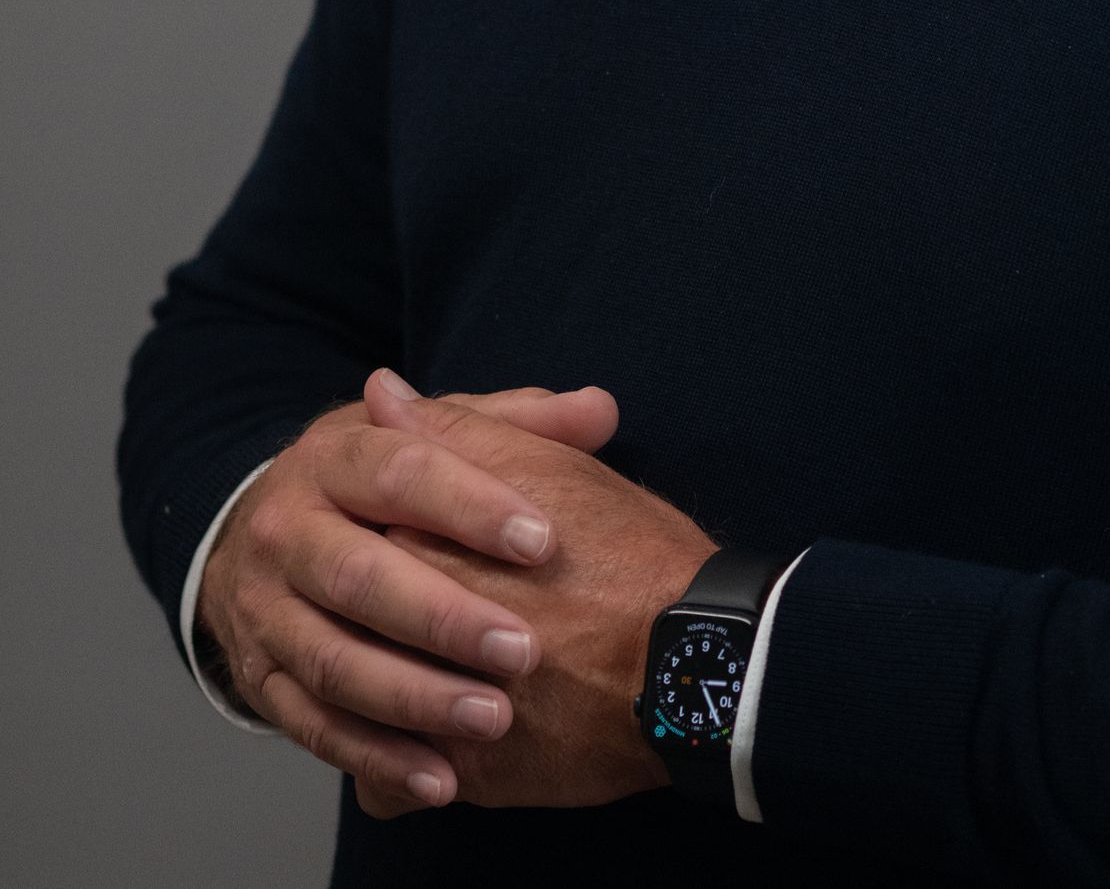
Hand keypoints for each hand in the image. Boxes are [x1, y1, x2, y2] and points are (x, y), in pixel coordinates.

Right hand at [196, 378, 620, 811]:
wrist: (259, 533)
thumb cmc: (377, 479)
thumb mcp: (430, 436)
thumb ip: (515, 423)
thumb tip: (599, 410)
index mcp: (335, 455)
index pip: (402, 471)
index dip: (472, 506)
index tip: (543, 543)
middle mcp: (287, 531)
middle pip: (359, 574)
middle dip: (444, 617)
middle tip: (524, 651)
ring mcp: (265, 610)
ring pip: (333, 661)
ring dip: (414, 697)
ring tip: (493, 719)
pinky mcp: (260, 680)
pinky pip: (313, 726)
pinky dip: (376, 756)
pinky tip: (441, 778)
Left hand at [353, 371, 720, 818]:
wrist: (691, 658)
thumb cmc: (627, 551)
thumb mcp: (544, 468)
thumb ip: (452, 431)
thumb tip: (380, 393)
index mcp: (420, 541)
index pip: (351, 535)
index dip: (370, 534)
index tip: (398, 539)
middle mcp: (408, 625)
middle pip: (348, 621)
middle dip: (367, 622)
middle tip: (412, 614)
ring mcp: (429, 707)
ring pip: (359, 711)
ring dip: (375, 700)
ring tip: (421, 683)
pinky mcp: (457, 774)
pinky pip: (387, 786)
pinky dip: (397, 775)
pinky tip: (428, 753)